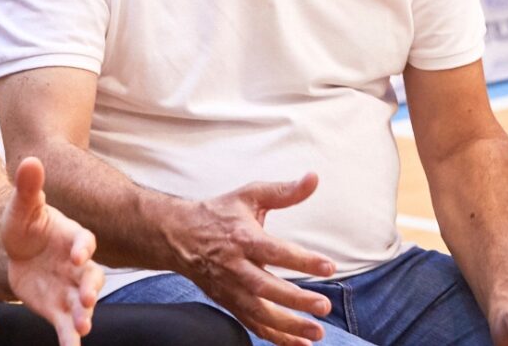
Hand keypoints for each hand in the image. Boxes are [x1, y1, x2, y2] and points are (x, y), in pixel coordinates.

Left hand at [3, 157, 104, 345]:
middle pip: (92, 277)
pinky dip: (71, 339)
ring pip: (83, 304)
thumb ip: (29, 186)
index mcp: (72, 237)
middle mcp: (77, 265)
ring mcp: (69, 289)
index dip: (83, 248)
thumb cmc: (25, 223)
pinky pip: (68, 326)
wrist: (17, 249)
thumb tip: (31, 159)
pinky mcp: (58, 309)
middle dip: (91, 289)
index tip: (78, 256)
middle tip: (87, 300)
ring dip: (85, 316)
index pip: (84, 241)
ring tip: (83, 328)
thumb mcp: (23, 205)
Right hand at [171, 173, 335, 345]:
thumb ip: (283, 191)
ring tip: (317, 331)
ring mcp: (230, 288)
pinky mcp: (228, 302)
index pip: (276, 251)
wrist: (179, 235)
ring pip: (260, 313)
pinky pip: (252, 324)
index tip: (329, 266)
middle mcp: (236, 266)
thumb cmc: (219, 214)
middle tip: (324, 306)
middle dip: (296, 300)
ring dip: (288, 326)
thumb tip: (313, 178)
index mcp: (243, 237)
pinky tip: (298, 342)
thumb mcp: (249, 196)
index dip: (303, 260)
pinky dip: (275, 337)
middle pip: (267, 288)